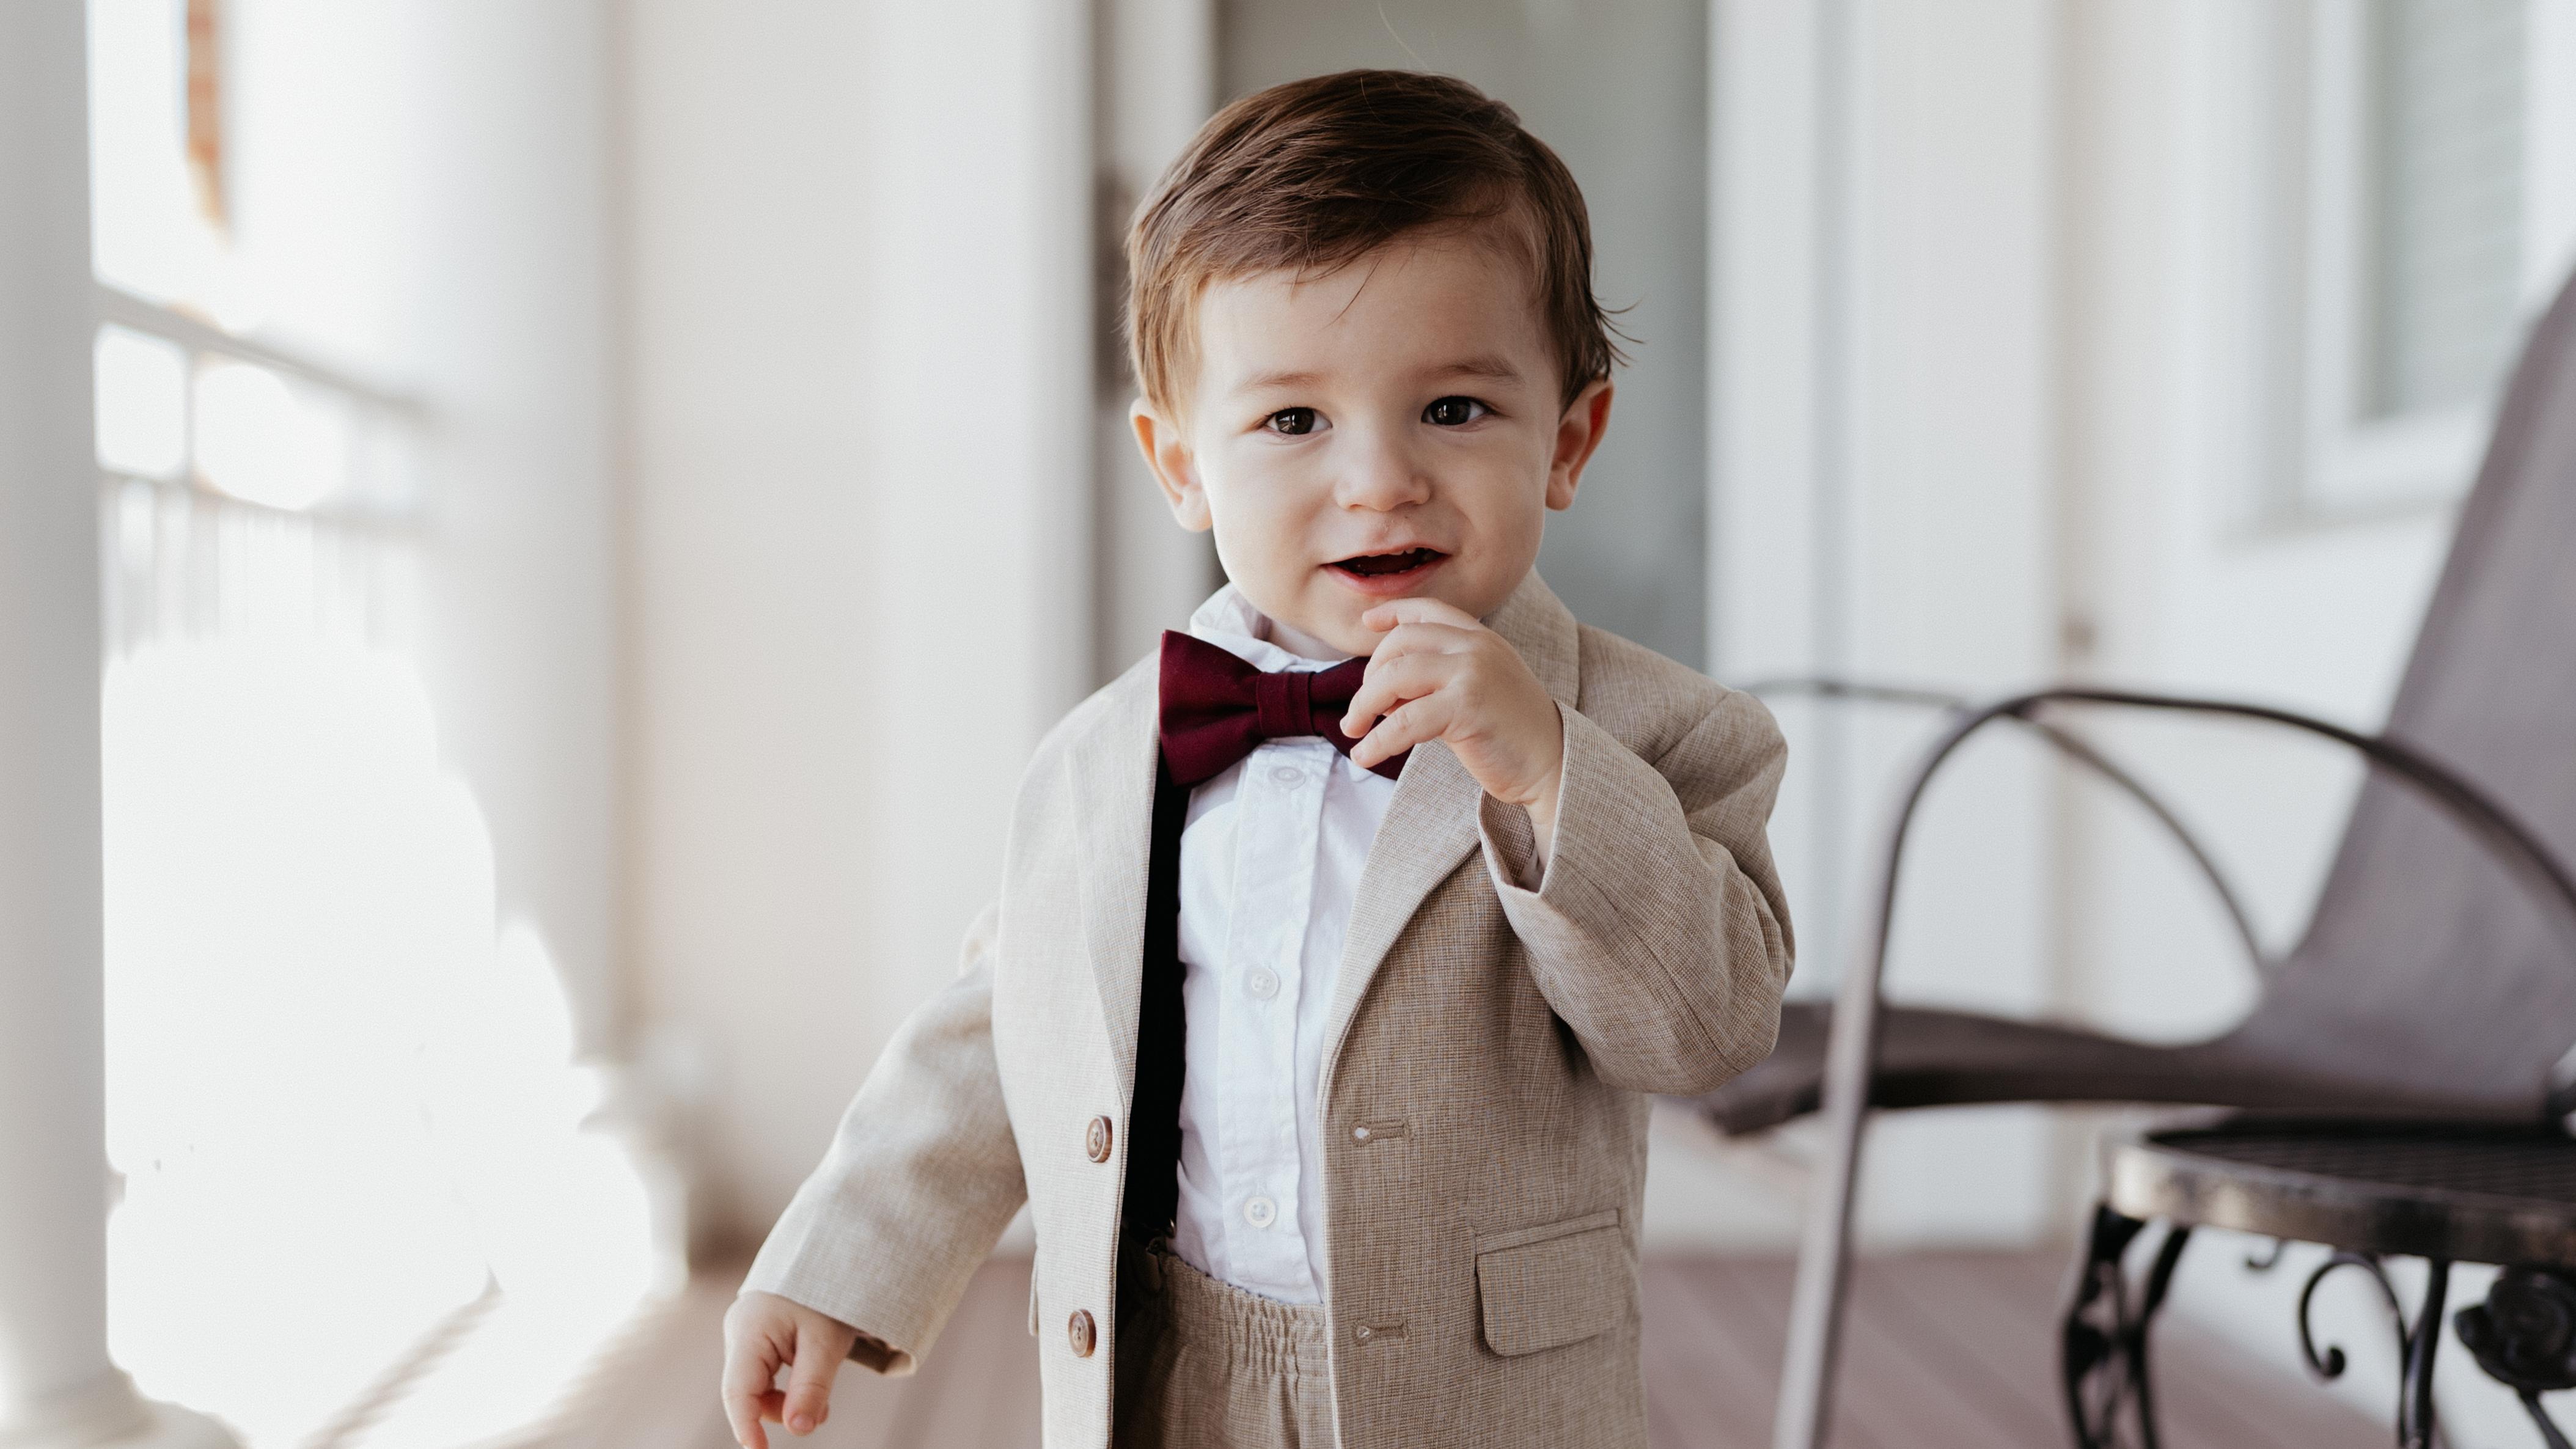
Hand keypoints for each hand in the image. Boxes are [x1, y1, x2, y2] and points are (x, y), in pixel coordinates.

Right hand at [721, 1290, 858, 1448]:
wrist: (832, 1254)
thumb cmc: (828, 1295)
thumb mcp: (826, 1343)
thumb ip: (811, 1387)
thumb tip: (799, 1430)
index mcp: (749, 1330)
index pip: (738, 1390)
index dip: (746, 1426)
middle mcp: (739, 1333)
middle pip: (747, 1391)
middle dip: (779, 1411)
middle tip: (819, 1416)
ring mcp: (746, 1334)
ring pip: (758, 1385)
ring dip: (787, 1400)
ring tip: (822, 1401)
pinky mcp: (758, 1337)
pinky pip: (765, 1373)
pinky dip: (787, 1386)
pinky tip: (811, 1381)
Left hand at [1340, 598, 1566, 864]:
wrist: (1554, 763)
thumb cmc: (1510, 735)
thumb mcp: (1472, 693)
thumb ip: (1433, 683)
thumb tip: (1380, 693)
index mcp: (1481, 638)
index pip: (1429, 611)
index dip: (1393, 612)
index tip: (1367, 623)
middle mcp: (1477, 646)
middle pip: (1400, 643)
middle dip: (1369, 677)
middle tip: (1359, 711)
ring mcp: (1473, 673)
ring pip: (1395, 677)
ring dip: (1364, 705)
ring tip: (1354, 731)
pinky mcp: (1467, 707)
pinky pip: (1405, 720)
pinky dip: (1378, 741)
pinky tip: (1365, 756)